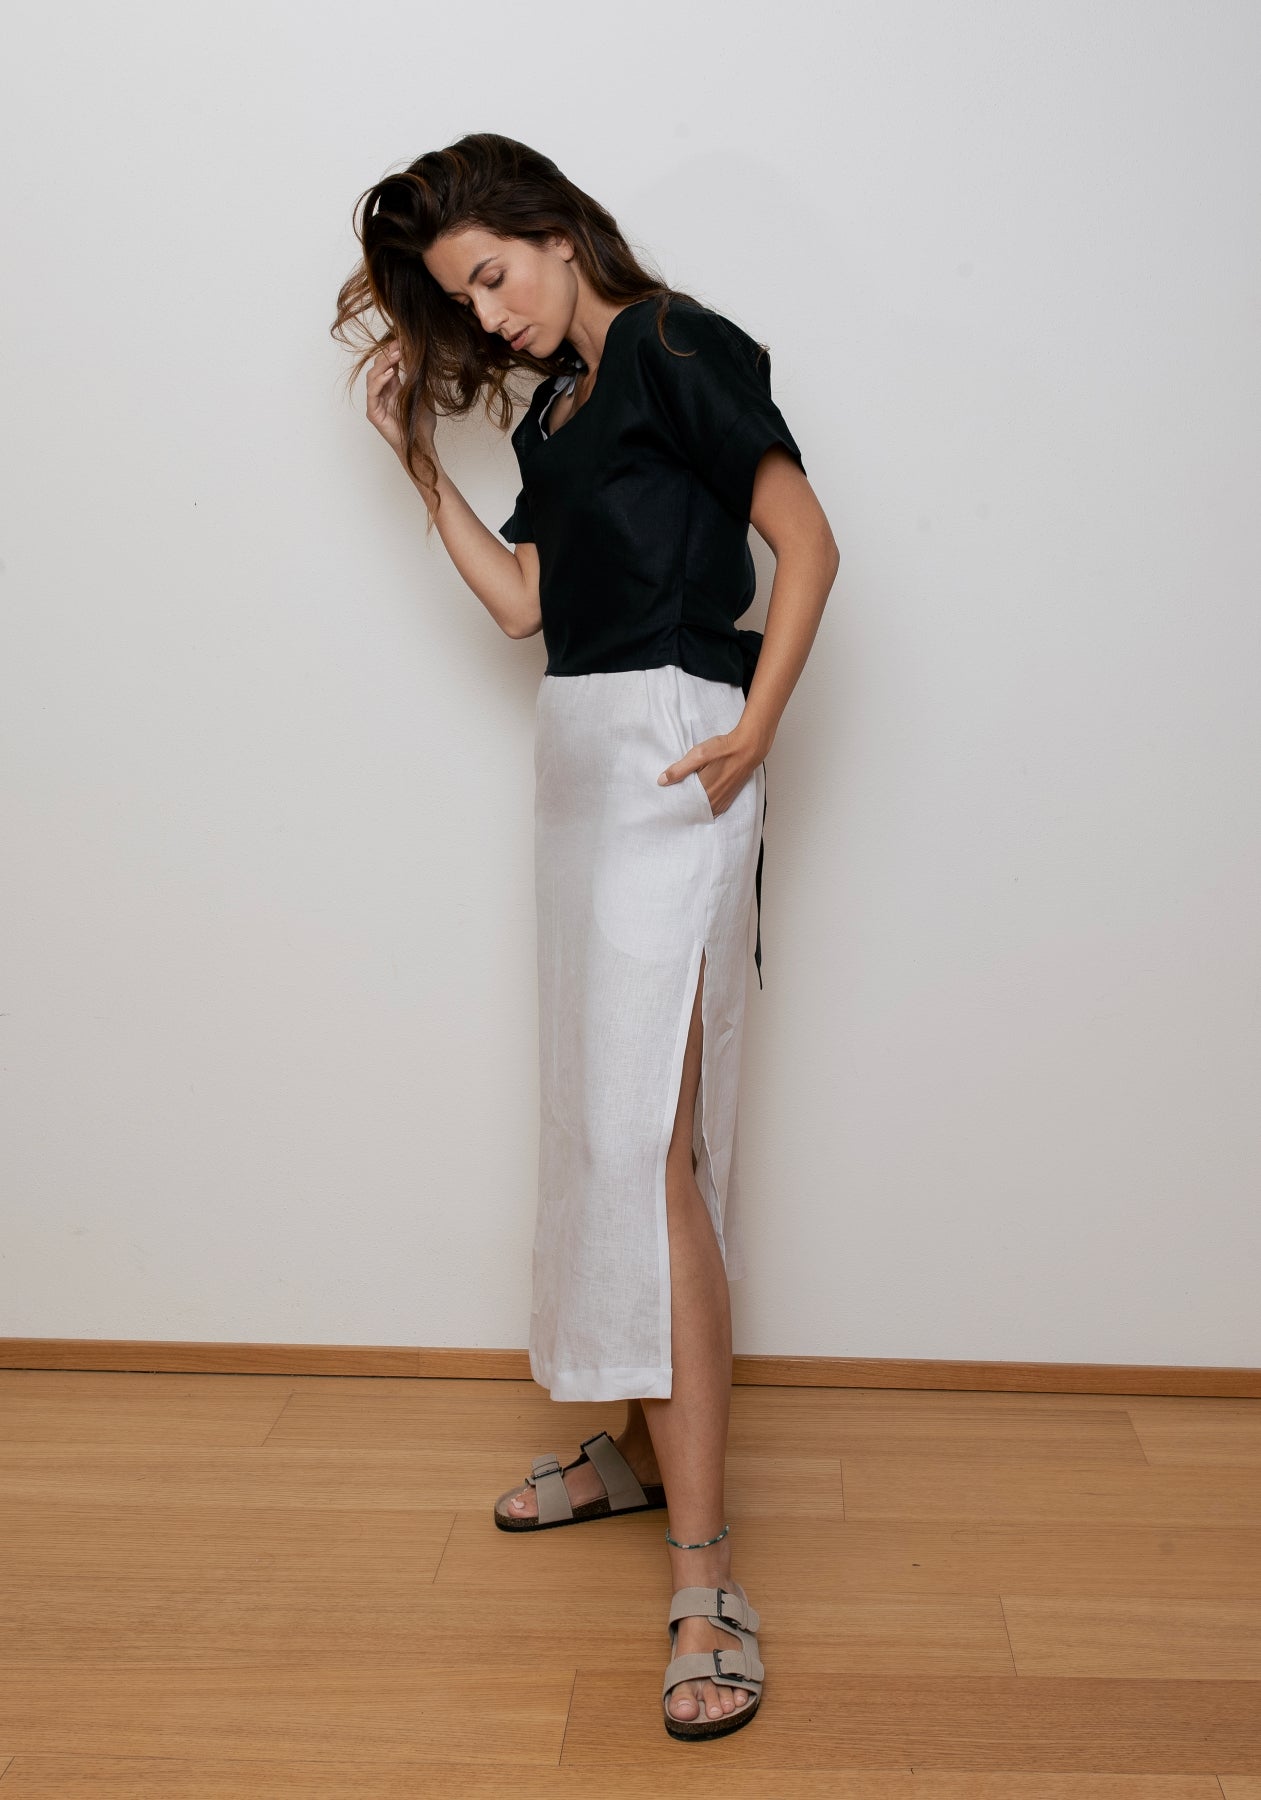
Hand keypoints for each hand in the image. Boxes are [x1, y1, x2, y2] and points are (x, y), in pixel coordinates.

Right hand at [366, 342, 435, 462]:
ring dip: (384, 364)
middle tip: (400, 342)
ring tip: (396, 354)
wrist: (421, 445)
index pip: (389, 363)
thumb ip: (420, 376)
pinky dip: (380, 381)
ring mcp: (376, 402)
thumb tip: (423, 355)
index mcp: (392, 386)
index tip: (404, 338)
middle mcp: (382, 392)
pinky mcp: (373, 413)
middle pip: (379, 366)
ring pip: (373, 376)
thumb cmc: (422, 423)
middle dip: (389, 353)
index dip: (394, 350)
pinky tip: (390, 373)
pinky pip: (372, 393)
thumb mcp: (424, 393)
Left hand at [656, 724, 761, 817]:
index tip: (665, 801)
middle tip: (672, 803)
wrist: (749, 748)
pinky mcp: (729, 797)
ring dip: (695, 809)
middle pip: (693, 809)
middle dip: (683, 806)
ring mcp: (723, 800)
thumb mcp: (698, 754)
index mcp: (704, 790)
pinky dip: (706, 809)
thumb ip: (679, 769)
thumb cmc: (724, 749)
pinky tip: (701, 805)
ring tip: (685, 803)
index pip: (683, 804)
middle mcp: (714, 799)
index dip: (674, 803)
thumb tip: (662, 781)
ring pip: (704, 811)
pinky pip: (715, 810)